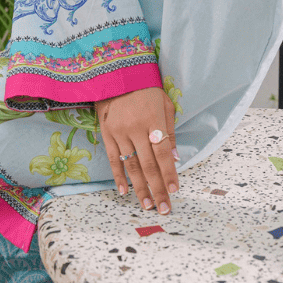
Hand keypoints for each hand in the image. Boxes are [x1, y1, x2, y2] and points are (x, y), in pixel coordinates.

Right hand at [95, 87, 178, 214]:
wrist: (117, 74)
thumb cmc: (146, 89)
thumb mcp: (165, 104)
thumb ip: (170, 131)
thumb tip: (175, 158)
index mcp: (154, 120)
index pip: (163, 152)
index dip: (169, 173)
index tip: (174, 190)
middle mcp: (136, 128)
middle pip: (148, 164)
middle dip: (157, 188)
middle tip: (163, 208)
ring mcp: (119, 132)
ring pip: (131, 166)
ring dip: (139, 188)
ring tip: (147, 205)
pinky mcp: (107, 134)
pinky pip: (114, 159)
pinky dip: (119, 177)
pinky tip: (125, 191)